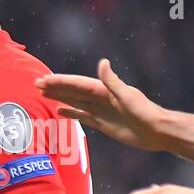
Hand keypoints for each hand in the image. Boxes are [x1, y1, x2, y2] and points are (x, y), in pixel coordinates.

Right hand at [36, 58, 168, 152]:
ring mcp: (100, 111)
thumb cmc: (144, 112)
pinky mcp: (101, 123)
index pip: (77, 84)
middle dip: (56, 87)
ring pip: (75, 102)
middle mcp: (100, 98)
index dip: (61, 81)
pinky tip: (60, 111)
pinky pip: (82, 116)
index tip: (44, 79)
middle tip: (37, 84)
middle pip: (73, 91)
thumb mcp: (127, 95)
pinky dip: (71, 113)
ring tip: (44, 93)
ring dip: (60, 97)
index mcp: (105, 90)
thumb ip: (112, 81)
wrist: (156, 131)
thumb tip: (102, 62)